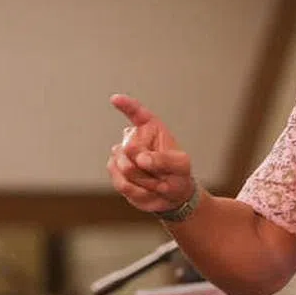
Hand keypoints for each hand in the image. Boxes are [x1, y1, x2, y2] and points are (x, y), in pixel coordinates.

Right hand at [107, 94, 195, 213]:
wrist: (172, 195)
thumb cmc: (179, 174)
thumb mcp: (180, 166)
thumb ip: (163, 159)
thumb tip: (141, 158)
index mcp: (152, 129)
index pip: (138, 114)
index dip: (126, 105)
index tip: (115, 99)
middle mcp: (134, 139)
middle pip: (129, 149)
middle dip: (145, 167)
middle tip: (162, 174)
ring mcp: (123, 156)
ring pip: (124, 168)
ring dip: (144, 181)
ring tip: (156, 182)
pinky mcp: (116, 172)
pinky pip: (121, 183)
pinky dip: (137, 191)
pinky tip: (146, 189)